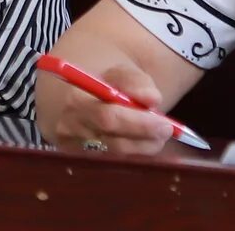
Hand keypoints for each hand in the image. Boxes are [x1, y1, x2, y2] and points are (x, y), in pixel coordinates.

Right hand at [33, 56, 181, 154]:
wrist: (77, 89)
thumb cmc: (103, 80)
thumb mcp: (120, 71)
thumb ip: (137, 82)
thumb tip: (151, 99)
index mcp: (75, 99)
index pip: (108, 118)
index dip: (139, 124)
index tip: (165, 124)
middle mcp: (68, 126)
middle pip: (113, 143)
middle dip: (144, 139)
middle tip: (167, 131)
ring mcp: (71, 146)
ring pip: (116, 156)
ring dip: (141, 147)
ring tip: (156, 135)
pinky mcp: (77, 159)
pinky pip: (111, 162)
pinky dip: (131, 153)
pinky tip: (139, 142)